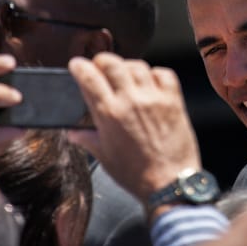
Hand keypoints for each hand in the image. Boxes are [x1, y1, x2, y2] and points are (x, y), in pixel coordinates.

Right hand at [67, 52, 201, 205]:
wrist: (169, 183)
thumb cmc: (136, 174)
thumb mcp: (105, 157)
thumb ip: (87, 139)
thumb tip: (73, 132)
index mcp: (109, 114)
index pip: (89, 77)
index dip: (79, 66)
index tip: (77, 65)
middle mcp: (130, 100)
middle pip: (112, 63)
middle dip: (102, 61)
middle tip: (100, 68)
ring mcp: (153, 98)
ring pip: (137, 65)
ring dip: (127, 67)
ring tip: (125, 76)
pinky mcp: (173, 101)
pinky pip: (164, 74)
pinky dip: (155, 74)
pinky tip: (150, 83)